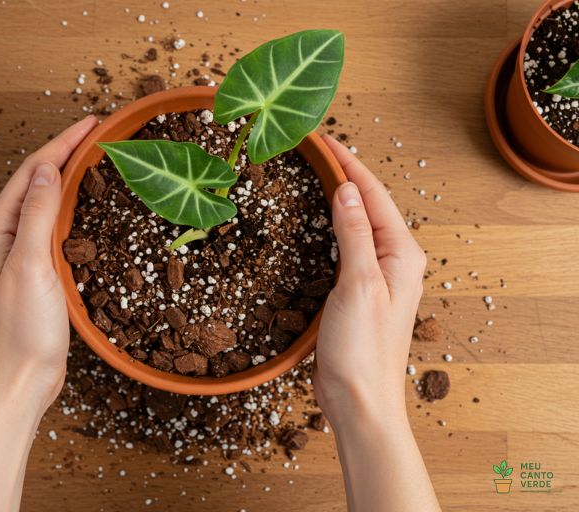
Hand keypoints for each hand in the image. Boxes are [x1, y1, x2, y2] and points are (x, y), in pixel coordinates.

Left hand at [0, 116, 96, 412]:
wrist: (19, 380)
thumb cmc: (20, 330)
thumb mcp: (29, 266)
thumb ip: (35, 214)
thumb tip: (46, 168)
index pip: (31, 172)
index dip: (62, 144)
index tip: (92, 124)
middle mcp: (1, 236)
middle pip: (35, 182)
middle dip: (65, 153)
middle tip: (98, 135)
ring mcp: (16, 253)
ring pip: (43, 203)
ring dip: (67, 177)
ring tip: (94, 159)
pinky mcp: (33, 271)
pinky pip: (50, 226)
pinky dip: (68, 207)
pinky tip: (83, 206)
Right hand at [314, 135, 425, 428]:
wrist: (359, 399)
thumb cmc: (364, 349)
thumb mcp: (359, 284)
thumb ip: (354, 234)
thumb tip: (346, 189)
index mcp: (402, 253)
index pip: (373, 194)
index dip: (348, 163)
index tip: (323, 139)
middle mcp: (395, 259)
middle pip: (368, 203)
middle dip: (344, 173)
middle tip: (315, 148)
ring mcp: (377, 275)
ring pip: (358, 222)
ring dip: (338, 196)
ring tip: (316, 172)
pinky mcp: (359, 290)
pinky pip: (348, 245)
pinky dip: (332, 224)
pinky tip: (318, 218)